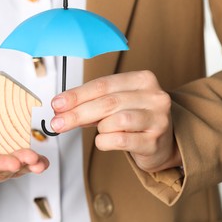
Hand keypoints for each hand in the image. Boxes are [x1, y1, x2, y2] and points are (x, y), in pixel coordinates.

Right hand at [0, 112, 48, 188]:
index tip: (13, 162)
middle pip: (1, 170)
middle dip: (19, 164)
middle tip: (32, 158)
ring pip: (12, 171)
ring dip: (28, 166)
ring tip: (40, 161)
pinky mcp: (0, 164)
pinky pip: (17, 166)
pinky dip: (30, 164)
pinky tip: (41, 162)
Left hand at [50, 70, 180, 172]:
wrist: (164, 142)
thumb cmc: (135, 119)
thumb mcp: (115, 104)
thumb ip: (90, 103)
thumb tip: (61, 109)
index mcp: (142, 79)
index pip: (102, 84)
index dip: (76, 95)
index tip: (57, 104)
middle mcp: (153, 96)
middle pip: (107, 102)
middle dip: (77, 113)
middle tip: (58, 123)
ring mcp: (157, 118)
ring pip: (115, 120)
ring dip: (98, 127)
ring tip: (99, 130)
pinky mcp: (154, 141)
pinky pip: (120, 140)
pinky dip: (105, 141)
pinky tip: (105, 140)